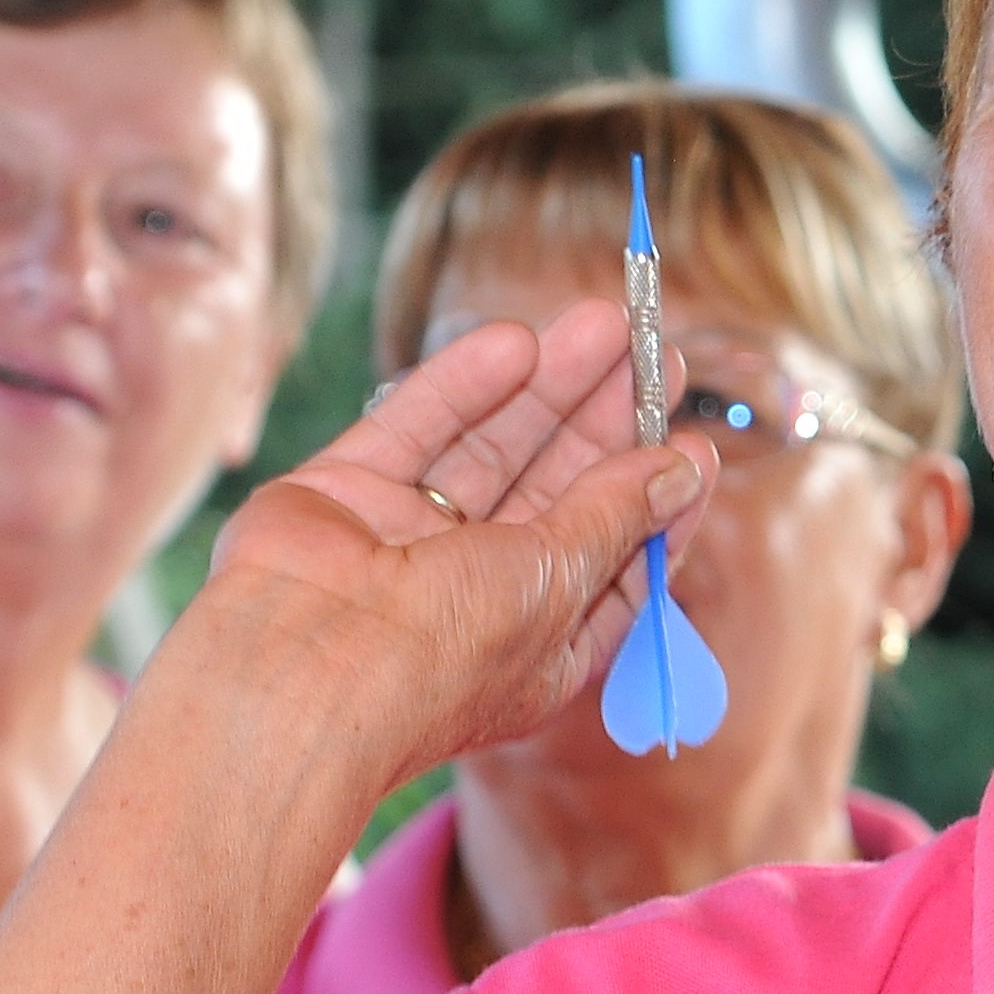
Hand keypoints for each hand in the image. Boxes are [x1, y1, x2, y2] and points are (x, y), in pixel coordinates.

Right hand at [184, 305, 707, 777]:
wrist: (298, 671)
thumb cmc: (441, 658)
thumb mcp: (556, 583)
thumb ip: (612, 515)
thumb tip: (678, 469)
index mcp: (533, 645)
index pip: (611, 565)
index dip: (654, 504)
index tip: (695, 445)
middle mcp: (470, 594)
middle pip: (554, 492)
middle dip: (604, 423)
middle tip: (656, 354)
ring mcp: (404, 541)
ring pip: (489, 449)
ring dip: (548, 386)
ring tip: (606, 322)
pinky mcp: (345, 493)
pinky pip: (415, 428)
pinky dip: (462, 385)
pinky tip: (515, 343)